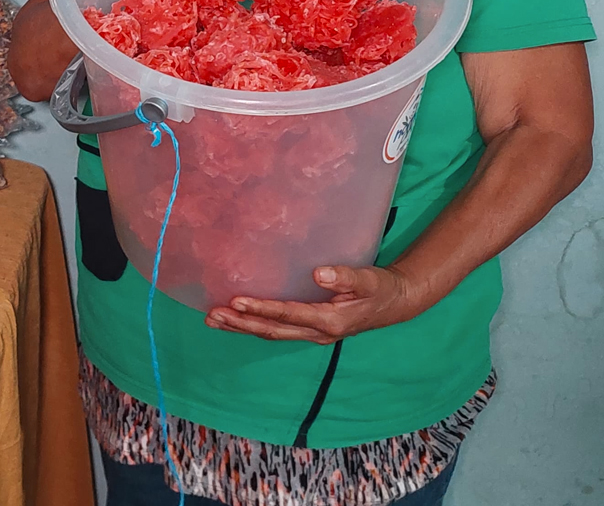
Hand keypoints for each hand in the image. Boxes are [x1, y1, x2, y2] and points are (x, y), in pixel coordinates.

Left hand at [204, 265, 428, 343]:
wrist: (395, 304)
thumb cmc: (381, 289)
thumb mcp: (369, 280)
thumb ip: (345, 277)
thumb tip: (318, 273)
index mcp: (329, 321)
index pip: (287, 315)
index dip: (261, 309)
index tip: (236, 301)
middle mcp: (317, 333)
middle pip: (272, 331)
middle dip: (241, 324)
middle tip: (212, 315)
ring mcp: (312, 334)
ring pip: (271, 334)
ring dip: (241, 327)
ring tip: (213, 319)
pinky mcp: (309, 330)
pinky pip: (276, 330)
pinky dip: (253, 326)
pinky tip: (235, 319)